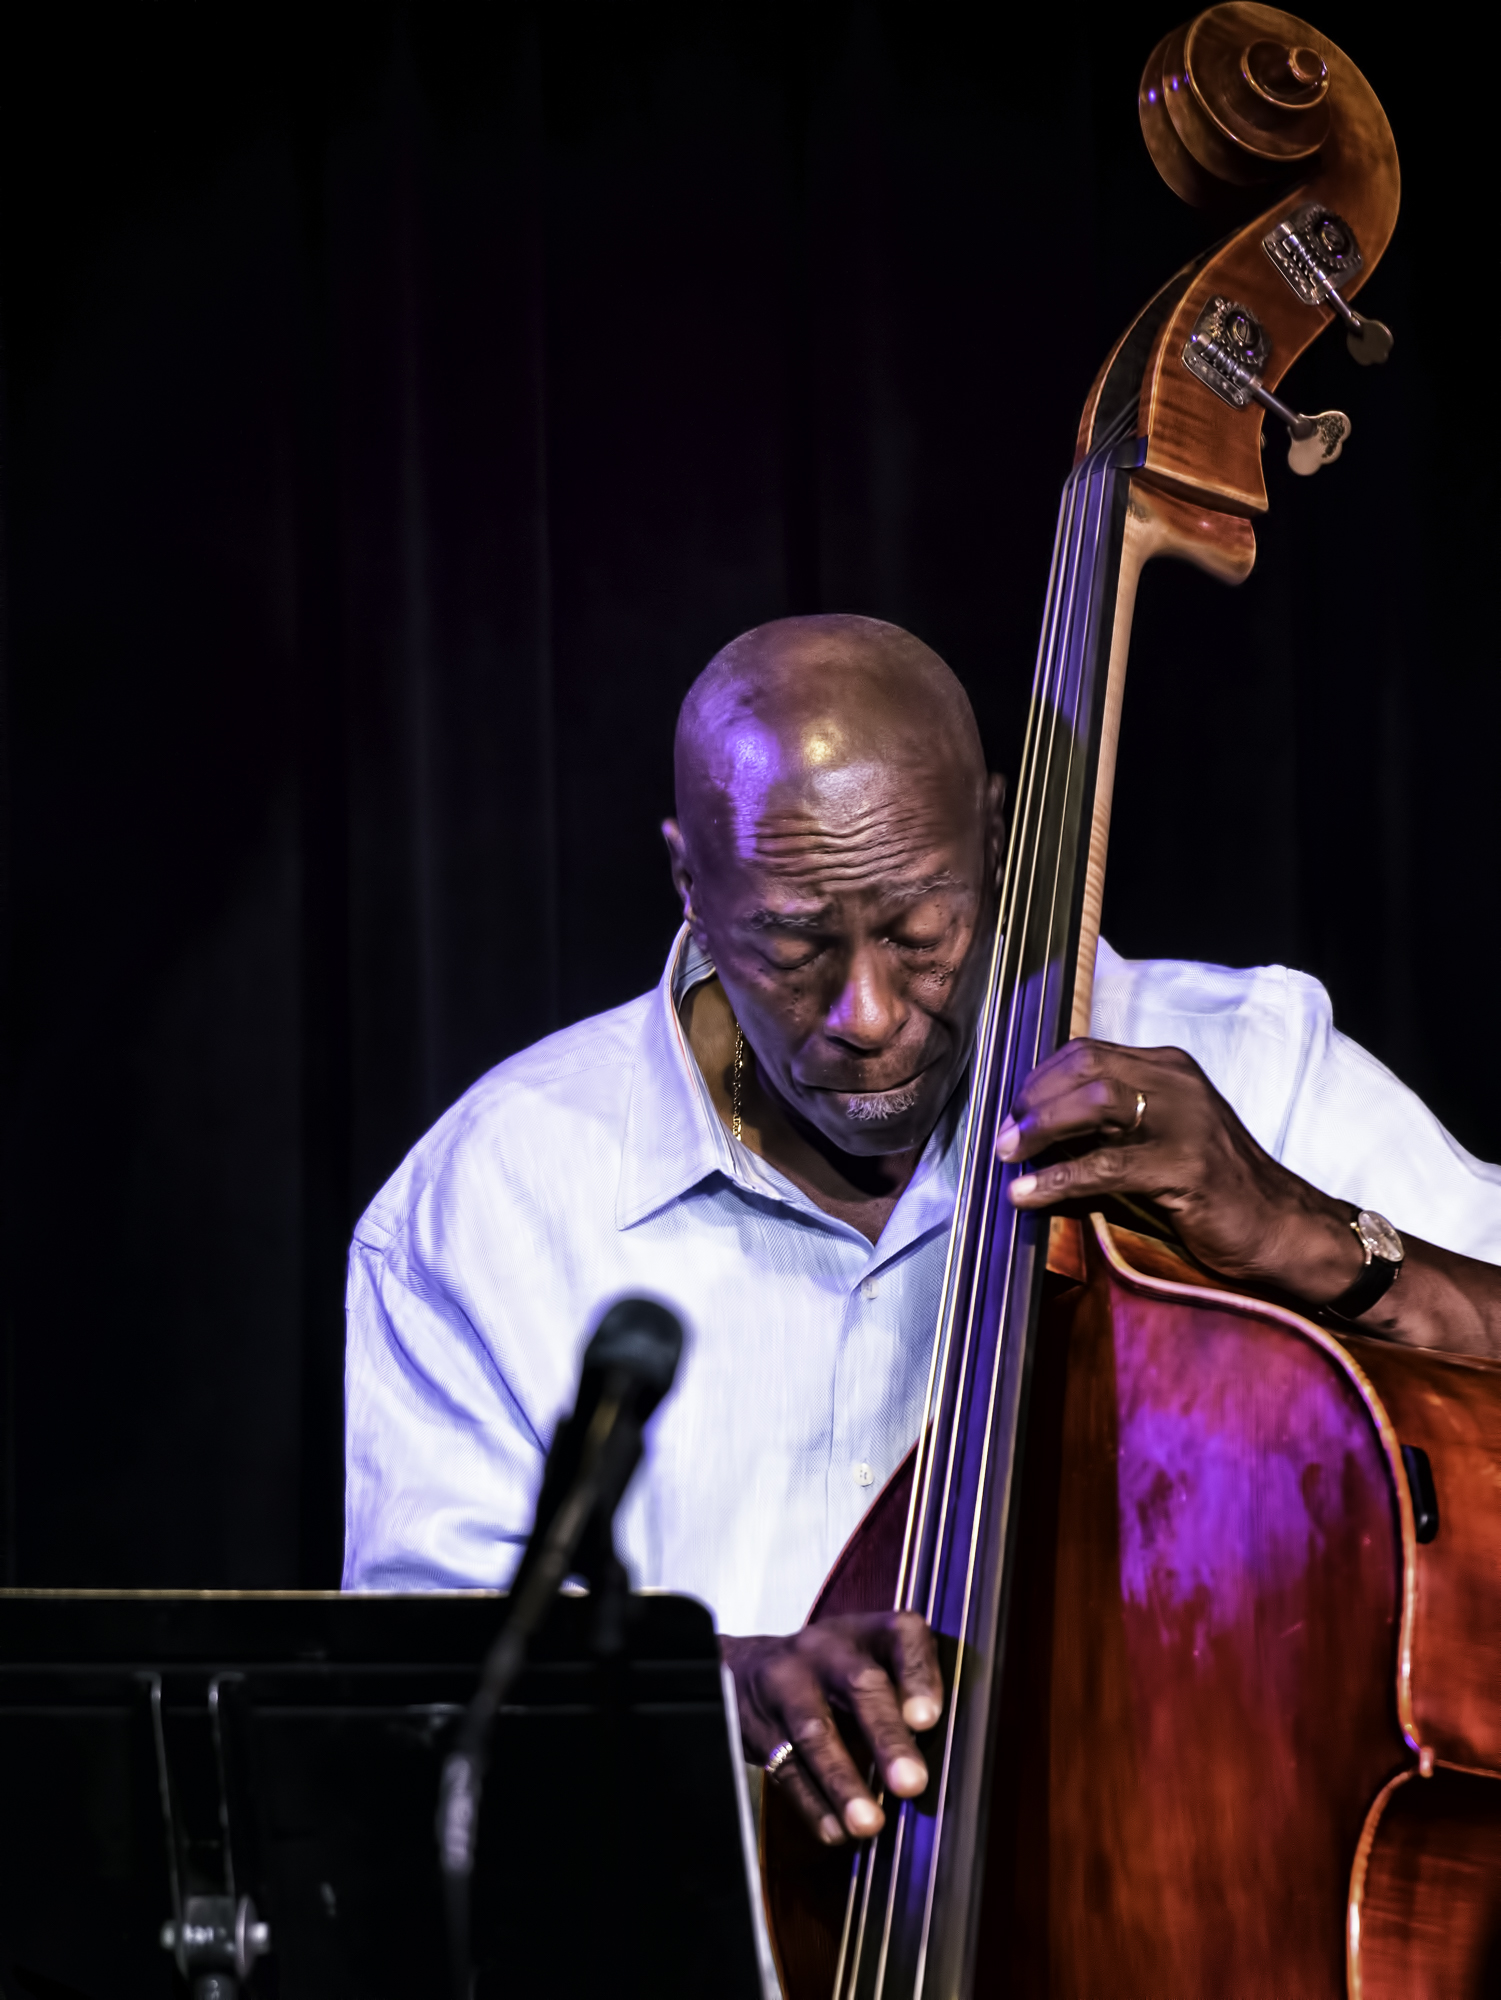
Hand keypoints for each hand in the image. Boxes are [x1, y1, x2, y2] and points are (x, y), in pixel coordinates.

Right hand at [721, 1612, 943, 1844]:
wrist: (744, 1671)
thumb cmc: (831, 1675)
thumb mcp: (868, 1661)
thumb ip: (907, 1694)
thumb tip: (949, 1757)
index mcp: (866, 1633)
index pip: (901, 1635)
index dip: (918, 1674)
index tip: (928, 1719)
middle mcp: (826, 1651)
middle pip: (858, 1686)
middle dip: (886, 1736)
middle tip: (911, 1783)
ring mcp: (787, 1687)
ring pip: (814, 1732)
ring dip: (843, 1780)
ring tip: (870, 1823)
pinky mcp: (761, 1728)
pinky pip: (786, 1767)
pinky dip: (812, 1803)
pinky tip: (835, 1831)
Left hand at [995, 1038, 1365, 1304]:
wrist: (1282, 1228)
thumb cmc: (1213, 1190)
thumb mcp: (1158, 1142)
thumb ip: (1110, 1128)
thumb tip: (1037, 1134)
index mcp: (1168, 1068)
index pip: (1087, 1054)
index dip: (1040, 1079)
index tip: (1011, 1110)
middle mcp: (1176, 1083)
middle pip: (1084, 1068)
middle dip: (1033, 1099)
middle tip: (1003, 1135)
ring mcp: (1185, 1121)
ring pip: (1094, 1104)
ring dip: (1041, 1128)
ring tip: (1008, 1154)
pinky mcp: (1187, 1166)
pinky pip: (1108, 1165)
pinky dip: (1059, 1178)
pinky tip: (1028, 1194)